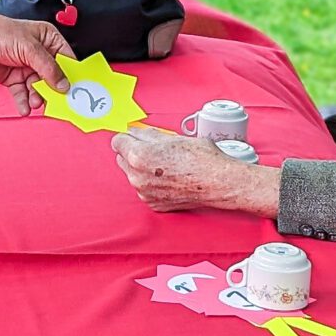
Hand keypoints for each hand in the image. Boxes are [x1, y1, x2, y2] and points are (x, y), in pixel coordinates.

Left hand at [0, 6, 70, 112]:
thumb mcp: (30, 48)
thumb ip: (48, 67)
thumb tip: (64, 84)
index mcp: (48, 40)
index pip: (67, 60)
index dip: (71, 75)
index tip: (75, 90)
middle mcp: (39, 54)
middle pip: (53, 78)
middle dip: (53, 91)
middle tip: (56, 103)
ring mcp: (26, 67)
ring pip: (38, 88)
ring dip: (37, 97)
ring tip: (35, 103)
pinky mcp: (14, 78)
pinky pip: (23, 93)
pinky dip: (24, 102)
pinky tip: (25, 108)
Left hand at [112, 127, 280, 216]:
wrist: (217, 182)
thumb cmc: (201, 159)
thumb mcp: (173, 138)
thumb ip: (149, 134)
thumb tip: (137, 131)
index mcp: (139, 156)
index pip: (118, 142)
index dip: (128, 137)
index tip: (134, 136)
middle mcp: (137, 177)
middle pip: (122, 159)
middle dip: (133, 152)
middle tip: (154, 149)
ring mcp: (144, 193)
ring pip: (133, 175)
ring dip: (143, 168)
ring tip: (166, 164)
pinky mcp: (154, 204)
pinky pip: (145, 189)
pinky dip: (152, 183)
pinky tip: (169, 177)